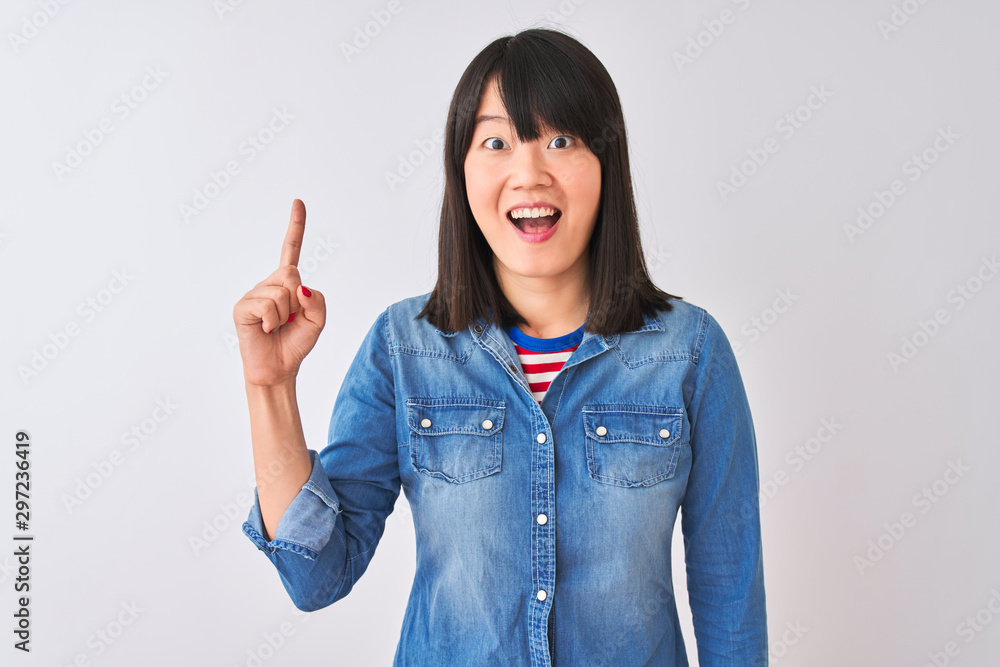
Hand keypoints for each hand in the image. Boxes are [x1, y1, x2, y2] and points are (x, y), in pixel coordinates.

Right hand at [233, 199, 326, 386]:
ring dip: (286, 314)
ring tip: (277, 327)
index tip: (298, 202)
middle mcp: (268, 284)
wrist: (279, 368)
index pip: (291, 250)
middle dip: (298, 299)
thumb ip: (317, 301)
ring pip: (281, 291)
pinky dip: (273, 321)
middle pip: (291, 273)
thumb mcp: (317, 321)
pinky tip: (266, 330)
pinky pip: (268, 305)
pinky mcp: (242, 307)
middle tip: (290, 319)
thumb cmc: (295, 343)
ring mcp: (253, 293)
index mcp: (287, 283)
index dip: (295, 226)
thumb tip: (299, 288)